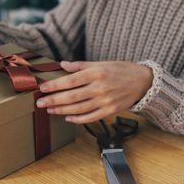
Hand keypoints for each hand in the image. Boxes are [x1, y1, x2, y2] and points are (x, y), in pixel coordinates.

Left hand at [37, 61, 153, 123]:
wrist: (143, 81)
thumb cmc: (121, 70)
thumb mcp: (101, 63)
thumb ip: (80, 66)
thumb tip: (62, 65)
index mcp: (96, 73)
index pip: (70, 80)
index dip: (54, 85)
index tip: (42, 88)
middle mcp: (100, 88)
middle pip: (72, 97)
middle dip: (53, 100)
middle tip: (40, 103)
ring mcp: (105, 101)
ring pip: (79, 109)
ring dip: (62, 110)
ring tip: (50, 110)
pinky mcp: (110, 111)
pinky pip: (90, 117)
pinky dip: (78, 119)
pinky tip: (67, 117)